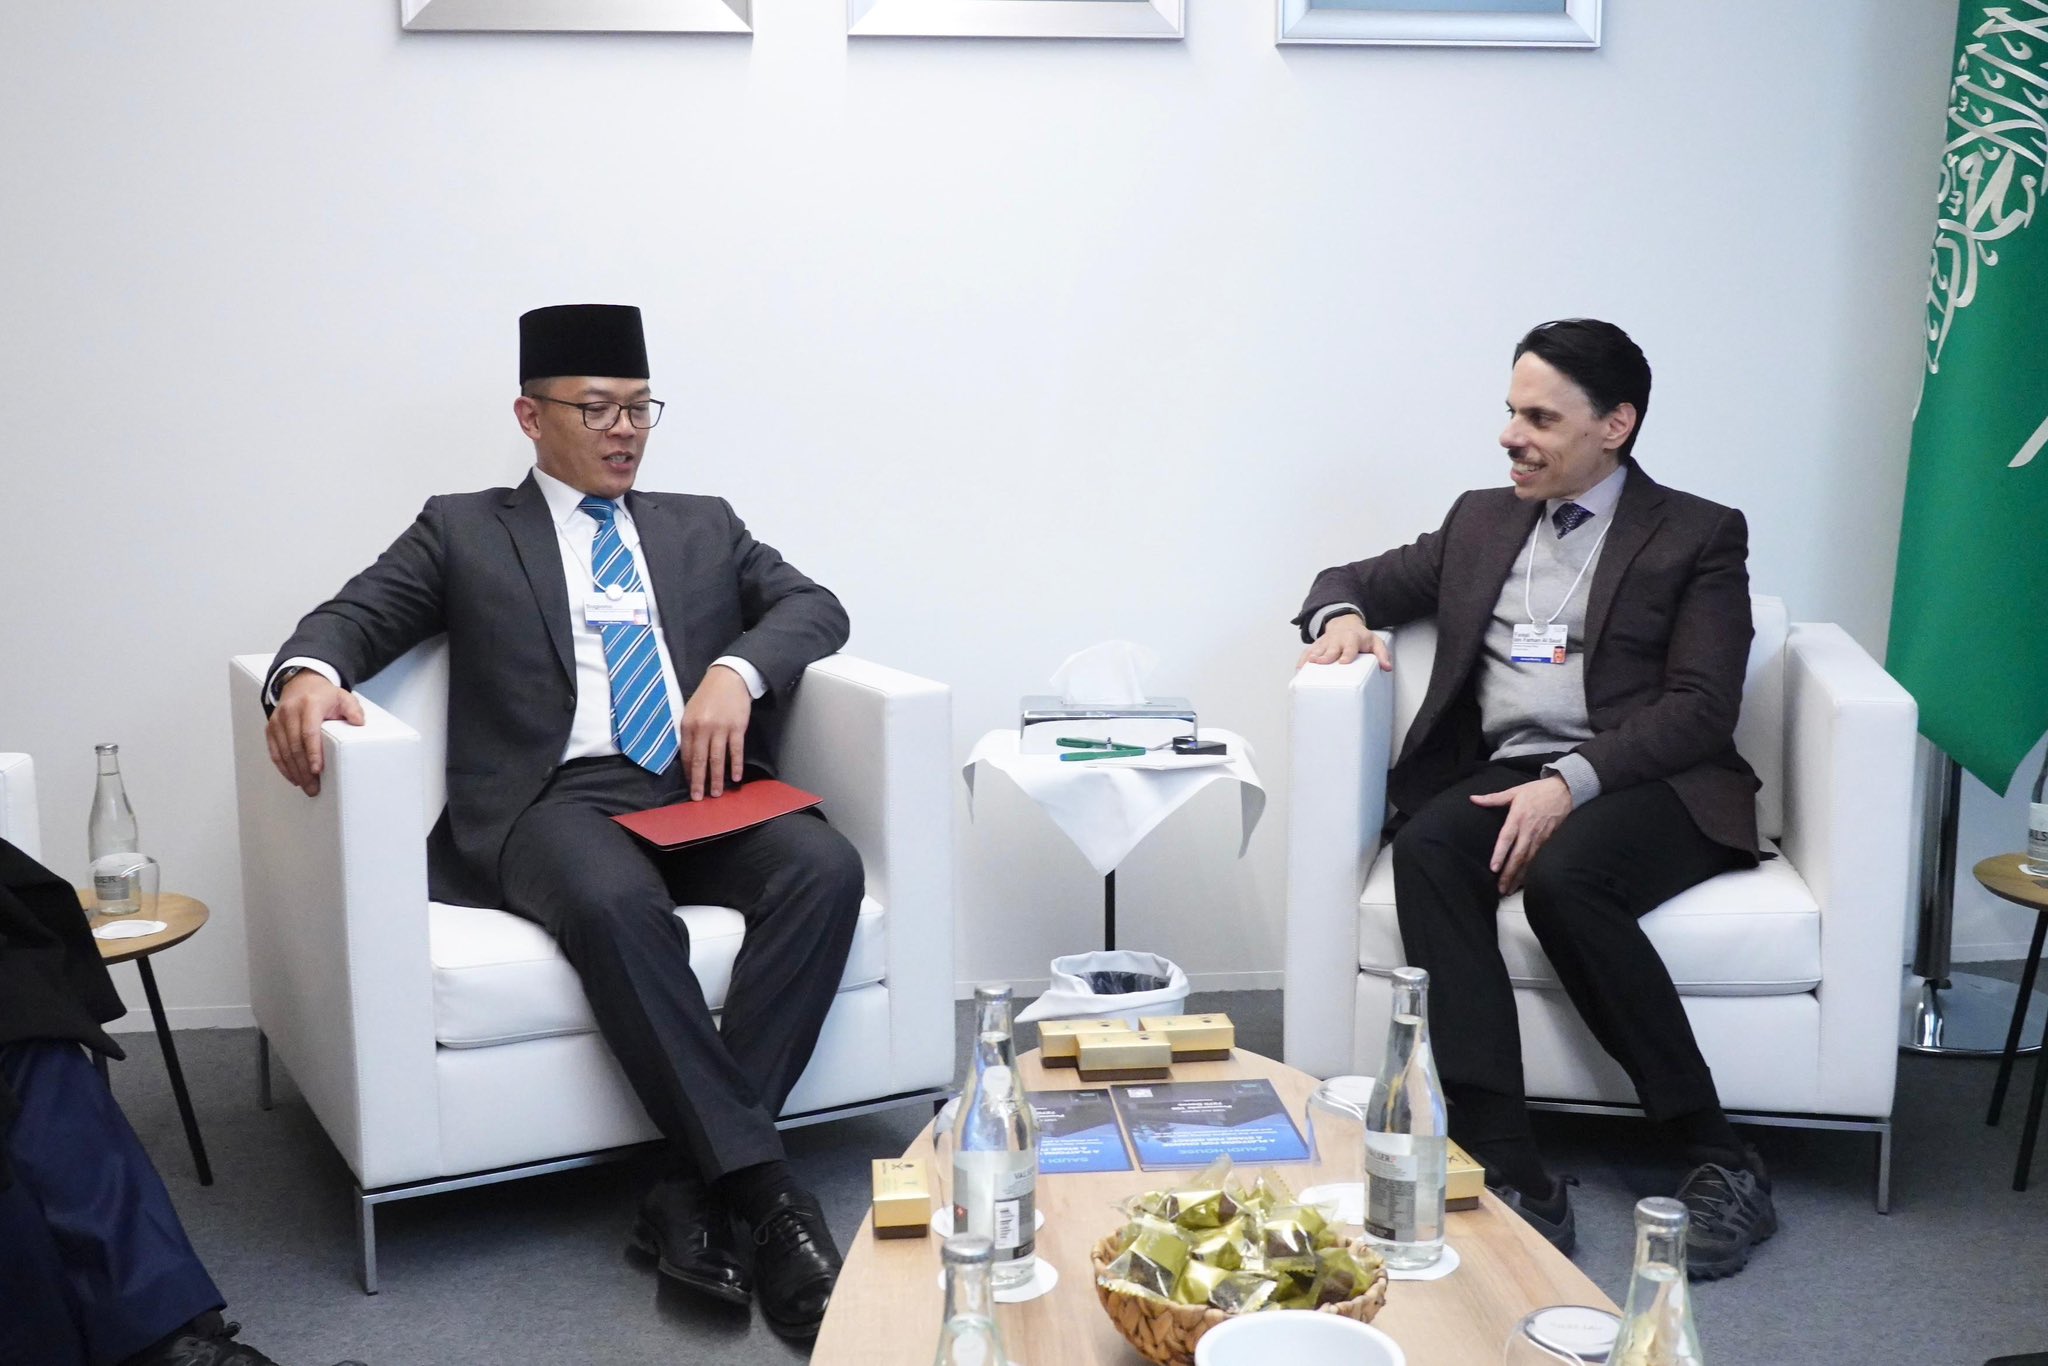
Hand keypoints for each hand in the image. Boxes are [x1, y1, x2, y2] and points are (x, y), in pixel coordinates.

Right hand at [266, 671, 364, 796]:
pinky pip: (275, 751)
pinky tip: (293, 778)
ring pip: (283, 751)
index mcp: (309, 704)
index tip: (317, 770)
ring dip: (294, 771)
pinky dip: (283, 766)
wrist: (300, 684)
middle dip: (304, 769)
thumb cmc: (324, 695)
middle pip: (295, 746)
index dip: (313, 752)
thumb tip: (359, 723)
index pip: (309, 732)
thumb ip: (353, 708)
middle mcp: (290, 712)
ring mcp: (277, 720)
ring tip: (306, 787)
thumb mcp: (343, 696)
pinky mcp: (271, 728)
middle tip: (314, 787)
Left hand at [682, 664, 752, 799]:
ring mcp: (721, 728)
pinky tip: (736, 777)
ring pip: (717, 759)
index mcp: (688, 724)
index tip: (690, 786)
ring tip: (716, 793)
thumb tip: (689, 756)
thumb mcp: (690, 710)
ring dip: (716, 778)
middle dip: (698, 782)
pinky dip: (735, 765)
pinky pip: (736, 750)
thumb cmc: (708, 695)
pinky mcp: (737, 727)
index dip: (688, 773)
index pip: (686, 754)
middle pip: (700, 760)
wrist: (728, 677)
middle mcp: (703, 728)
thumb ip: (689, 732)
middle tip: (698, 798)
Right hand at [1296, 614, 1391, 670]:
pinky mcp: (1317, 646)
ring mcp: (1325, 642)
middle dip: (1325, 656)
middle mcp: (1337, 640)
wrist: (1345, 624)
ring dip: (1311, 657)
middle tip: (1321, 662)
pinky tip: (1299, 669)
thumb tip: (1387, 667)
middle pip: (1331, 649)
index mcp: (1352, 639)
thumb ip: (1382, 654)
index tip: (1343, 662)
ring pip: (1317, 650)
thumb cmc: (1360, 637)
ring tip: (1306, 665)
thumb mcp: (1375, 643)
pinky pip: (1307, 652)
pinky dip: (1302, 660)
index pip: (1350, 647)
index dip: (1347, 654)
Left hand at [1469, 775, 1572, 894]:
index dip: (1500, 853)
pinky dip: (1531, 872)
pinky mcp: (1549, 841)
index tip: (1494, 868)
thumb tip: (1473, 799)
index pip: (1507, 838)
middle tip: (1500, 888)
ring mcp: (1540, 837)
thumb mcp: (1514, 792)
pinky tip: (1524, 883)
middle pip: (1518, 855)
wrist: (1565, 791)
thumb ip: (1493, 798)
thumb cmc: (1537, 791)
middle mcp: (1529, 830)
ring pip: (1529, 861)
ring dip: (1519, 877)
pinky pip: (1539, 860)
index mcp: (1518, 817)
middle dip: (1509, 873)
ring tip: (1509, 890)